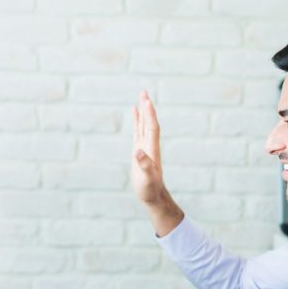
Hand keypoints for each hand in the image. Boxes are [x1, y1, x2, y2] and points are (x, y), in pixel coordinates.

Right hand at [131, 90, 167, 204]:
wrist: (153, 196)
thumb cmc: (150, 189)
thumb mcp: (147, 179)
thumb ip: (144, 165)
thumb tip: (138, 152)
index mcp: (152, 150)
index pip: (152, 128)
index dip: (150, 115)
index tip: (146, 101)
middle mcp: (150, 145)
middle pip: (149, 122)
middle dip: (147, 108)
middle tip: (144, 92)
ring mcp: (144, 147)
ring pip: (144, 124)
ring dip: (143, 110)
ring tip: (142, 96)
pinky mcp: (139, 151)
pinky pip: (138, 131)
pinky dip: (137, 120)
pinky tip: (135, 111)